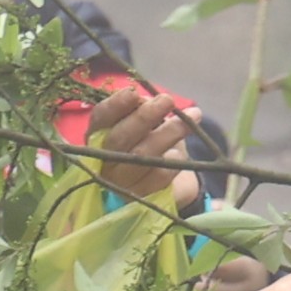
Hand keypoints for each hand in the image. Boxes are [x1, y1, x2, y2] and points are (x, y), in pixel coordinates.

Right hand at [83, 72, 197, 208]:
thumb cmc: (148, 141)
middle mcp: (102, 160)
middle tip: (168, 100)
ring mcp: (119, 182)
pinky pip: (159, 175)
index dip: (115, 106)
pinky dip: (173, 160)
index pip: (100, 119)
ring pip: (141, 156)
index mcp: (98, 136)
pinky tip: (180, 152)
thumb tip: (149, 101)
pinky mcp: (139, 197)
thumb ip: (141, 109)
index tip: (134, 93)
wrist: (160, 179)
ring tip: (192, 117)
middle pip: (119, 138)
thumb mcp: (143, 121)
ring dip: (168, 133)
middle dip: (144, 117)